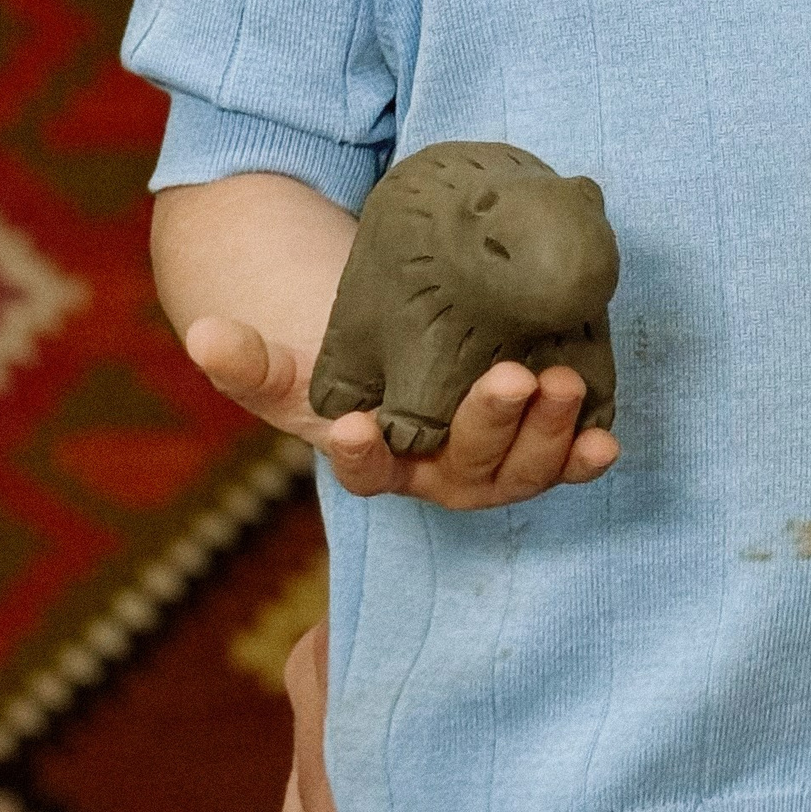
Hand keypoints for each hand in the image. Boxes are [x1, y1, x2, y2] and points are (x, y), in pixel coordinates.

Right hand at [183, 319, 618, 507]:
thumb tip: (204, 334)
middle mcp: (440, 477)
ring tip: (561, 382)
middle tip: (506, 378)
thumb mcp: (299, 368)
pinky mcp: (542, 447)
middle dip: (486, 427)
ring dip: (546, 433)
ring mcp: (496, 469)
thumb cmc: (349, 370)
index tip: (353, 426)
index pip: (364, 472)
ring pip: (522, 470)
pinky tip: (606, 439)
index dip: (360, 454)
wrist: (413, 356)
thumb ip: (251, 361)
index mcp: (377, 465)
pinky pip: (567, 462)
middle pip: (462, 469)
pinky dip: (585, 454)